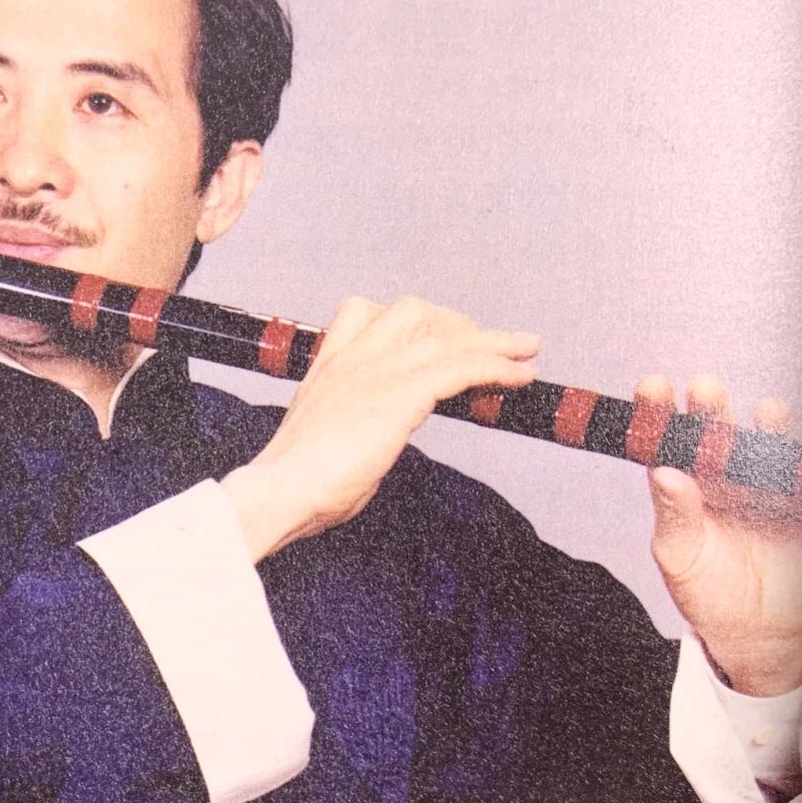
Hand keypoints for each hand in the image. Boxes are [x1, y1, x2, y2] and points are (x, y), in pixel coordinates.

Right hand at [222, 296, 540, 561]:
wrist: (277, 492)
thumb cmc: (294, 486)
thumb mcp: (325, 444)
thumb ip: (354, 432)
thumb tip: (372, 447)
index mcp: (328, 367)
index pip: (364, 313)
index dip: (408, 321)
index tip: (439, 338)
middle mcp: (351, 358)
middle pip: (411, 311)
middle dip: (453, 325)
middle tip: (483, 349)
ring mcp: (375, 371)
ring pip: (447, 335)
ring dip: (492, 341)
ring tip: (524, 350)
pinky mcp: (398, 394)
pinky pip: (461, 367)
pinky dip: (498, 367)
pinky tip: (521, 375)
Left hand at [639, 374, 801, 695]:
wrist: (755, 629)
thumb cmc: (705, 589)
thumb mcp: (680, 556)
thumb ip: (674, 516)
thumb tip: (664, 474)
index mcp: (683, 483)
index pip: (667, 441)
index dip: (659, 412)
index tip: (651, 387)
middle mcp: (721, 476)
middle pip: (715, 433)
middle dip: (711, 409)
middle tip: (705, 389)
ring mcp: (763, 487)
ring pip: (766, 447)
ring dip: (767, 428)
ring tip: (766, 413)